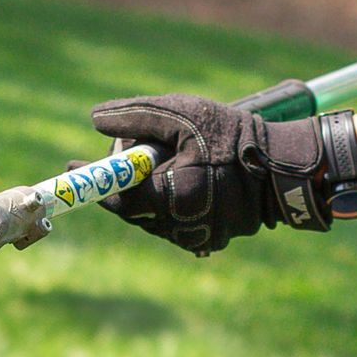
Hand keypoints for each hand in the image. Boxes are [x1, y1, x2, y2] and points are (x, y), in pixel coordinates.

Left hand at [87, 94, 329, 254]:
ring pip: (152, 218)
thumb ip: (136, 116)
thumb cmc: (233, 137)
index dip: (93, 182)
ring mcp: (193, 237)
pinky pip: (175, 224)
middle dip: (125, 182)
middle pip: (131, 208)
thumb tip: (94, 119)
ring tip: (167, 162)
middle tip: (128, 154)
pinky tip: (184, 181)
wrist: (285, 168)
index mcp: (166, 197)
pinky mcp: (208, 241)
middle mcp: (176, 226)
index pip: (114, 198)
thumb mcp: (182, 114)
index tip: (72, 168)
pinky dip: (170, 205)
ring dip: (148, 194)